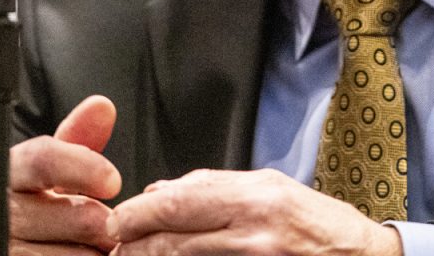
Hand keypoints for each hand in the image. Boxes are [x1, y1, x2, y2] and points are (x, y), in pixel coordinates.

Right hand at [0, 95, 122, 254]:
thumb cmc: (20, 215)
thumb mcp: (41, 179)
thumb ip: (74, 144)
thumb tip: (103, 105)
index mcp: (3, 174)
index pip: (43, 159)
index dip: (84, 167)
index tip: (114, 181)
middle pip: (72, 216)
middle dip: (102, 225)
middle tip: (110, 230)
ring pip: (71, 255)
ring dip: (92, 254)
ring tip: (92, 250)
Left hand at [106, 168, 402, 255]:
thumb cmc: (319, 223)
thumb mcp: (270, 188)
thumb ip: (215, 188)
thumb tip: (161, 192)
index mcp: (254, 194)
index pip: (177, 201)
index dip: (137, 214)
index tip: (116, 220)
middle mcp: (253, 227)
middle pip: (172, 236)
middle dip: (133, 243)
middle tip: (113, 245)